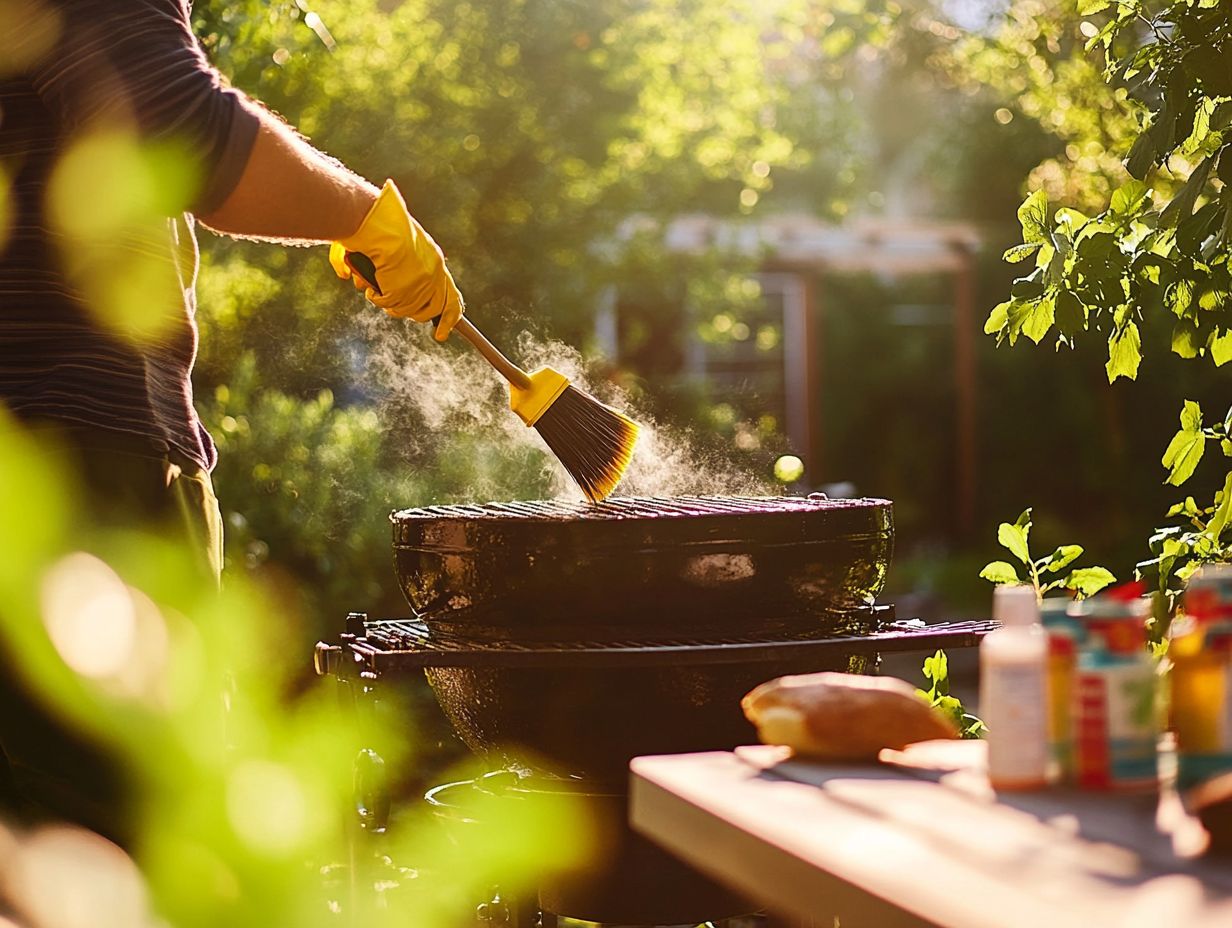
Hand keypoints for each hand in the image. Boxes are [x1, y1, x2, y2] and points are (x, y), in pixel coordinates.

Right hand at [329, 180, 463, 340]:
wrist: (375, 220)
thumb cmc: (374, 221)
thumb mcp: (381, 239)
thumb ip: (368, 258)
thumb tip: (346, 274)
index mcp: (433, 258)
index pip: (449, 295)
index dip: (447, 317)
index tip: (442, 334)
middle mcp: (434, 273)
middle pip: (432, 309)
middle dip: (415, 314)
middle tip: (393, 306)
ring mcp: (422, 283)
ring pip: (409, 310)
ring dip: (391, 305)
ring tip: (377, 291)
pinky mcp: (407, 290)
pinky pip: (391, 305)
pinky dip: (378, 299)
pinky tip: (371, 287)